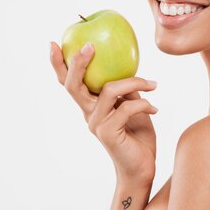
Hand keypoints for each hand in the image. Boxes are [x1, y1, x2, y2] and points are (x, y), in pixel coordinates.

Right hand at [49, 41, 157, 185]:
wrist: (142, 167)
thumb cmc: (137, 134)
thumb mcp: (131, 106)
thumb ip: (125, 90)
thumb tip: (129, 67)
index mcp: (90, 105)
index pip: (68, 82)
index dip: (58, 64)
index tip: (53, 43)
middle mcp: (88, 113)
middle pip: (73, 85)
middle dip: (78, 63)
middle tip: (89, 46)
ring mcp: (96, 124)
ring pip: (109, 90)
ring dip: (134, 82)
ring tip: (152, 84)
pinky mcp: (108, 133)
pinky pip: (127, 108)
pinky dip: (144, 104)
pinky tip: (155, 108)